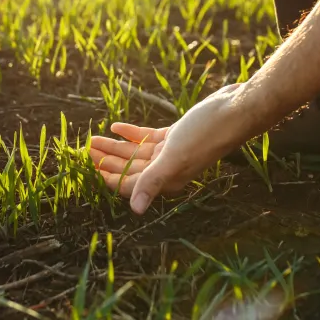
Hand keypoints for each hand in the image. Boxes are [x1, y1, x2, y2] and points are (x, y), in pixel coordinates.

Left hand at [89, 83, 250, 213]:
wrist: (235, 110)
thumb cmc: (207, 133)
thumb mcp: (176, 156)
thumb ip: (153, 180)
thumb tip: (136, 210)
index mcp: (168, 179)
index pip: (130, 185)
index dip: (107, 179)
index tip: (86, 171)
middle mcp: (168, 168)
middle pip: (130, 169)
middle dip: (106, 162)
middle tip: (84, 151)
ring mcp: (172, 151)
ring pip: (136, 153)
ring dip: (115, 147)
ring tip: (93, 139)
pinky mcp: (176, 135)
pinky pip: (147, 138)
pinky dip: (131, 133)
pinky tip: (116, 126)